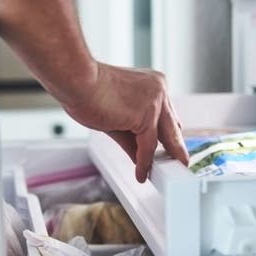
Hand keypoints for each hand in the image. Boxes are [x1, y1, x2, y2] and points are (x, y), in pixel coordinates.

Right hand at [62, 63, 189, 182]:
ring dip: (160, 159)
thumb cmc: (86, 91)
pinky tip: (141, 173)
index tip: (168, 149)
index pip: (166, 115)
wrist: (76, 81)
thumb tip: (138, 156)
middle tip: (178, 164)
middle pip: (172, 126)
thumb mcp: (115, 116)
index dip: (167, 135)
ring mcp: (155, 101)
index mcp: (152, 84)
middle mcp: (158, 90)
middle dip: (174, 148)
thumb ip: (130, 137)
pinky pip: (148, 145)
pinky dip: (144, 162)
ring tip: (161, 175)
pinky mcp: (146, 115)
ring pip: (164, 137)